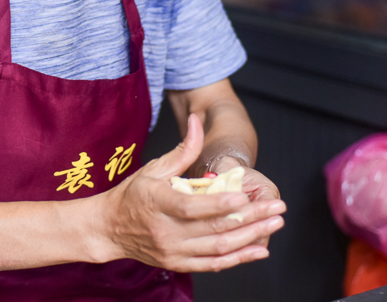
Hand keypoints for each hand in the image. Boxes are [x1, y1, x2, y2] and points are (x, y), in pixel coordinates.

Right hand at [99, 114, 285, 272]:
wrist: (109, 228)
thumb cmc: (133, 194)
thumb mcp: (153, 168)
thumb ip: (182, 149)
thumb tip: (197, 121)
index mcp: (156, 203)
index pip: (191, 208)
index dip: (218, 205)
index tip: (243, 197)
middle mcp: (165, 231)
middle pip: (213, 229)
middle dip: (250, 218)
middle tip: (277, 208)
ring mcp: (172, 251)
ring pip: (218, 248)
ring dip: (250, 237)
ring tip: (274, 224)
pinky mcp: (178, 263)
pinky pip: (213, 265)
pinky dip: (238, 258)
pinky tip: (259, 249)